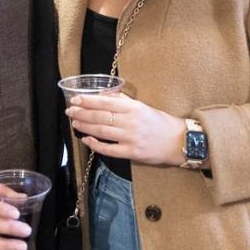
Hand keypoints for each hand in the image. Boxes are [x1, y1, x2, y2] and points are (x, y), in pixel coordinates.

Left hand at [65, 94, 185, 165]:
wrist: (179, 141)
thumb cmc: (159, 122)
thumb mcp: (142, 107)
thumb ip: (123, 102)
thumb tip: (102, 96)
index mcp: (134, 108)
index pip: (105, 102)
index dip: (88, 101)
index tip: (75, 99)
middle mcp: (131, 122)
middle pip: (100, 117)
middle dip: (82, 113)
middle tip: (70, 111)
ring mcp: (131, 138)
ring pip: (102, 131)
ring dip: (85, 127)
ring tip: (75, 123)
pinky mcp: (132, 153)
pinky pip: (110, 149)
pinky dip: (96, 145)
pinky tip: (87, 140)